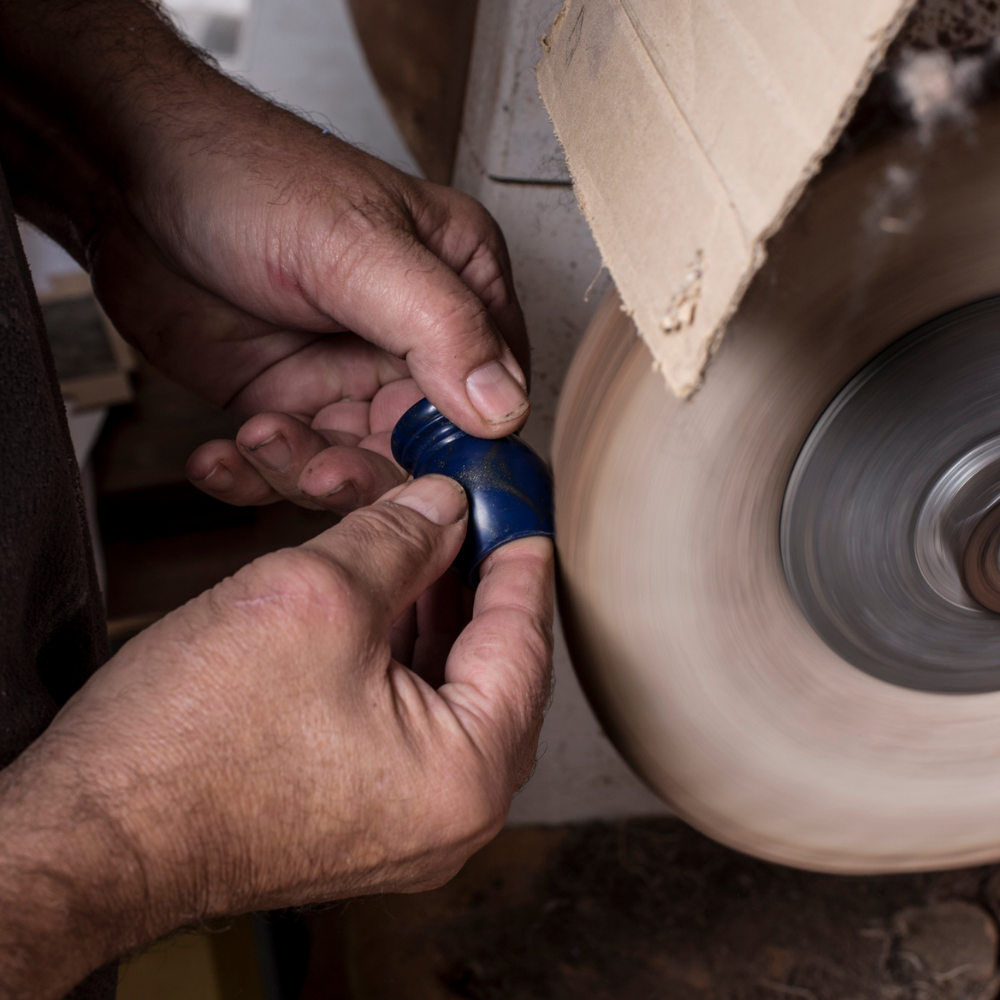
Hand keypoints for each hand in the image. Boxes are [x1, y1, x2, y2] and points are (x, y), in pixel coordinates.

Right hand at [0, 476, 553, 996]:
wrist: (91, 832)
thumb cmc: (188, 742)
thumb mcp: (317, 596)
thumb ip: (399, 539)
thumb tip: (442, 507)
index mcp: (469, 772)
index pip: (523, 639)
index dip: (520, 556)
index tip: (520, 510)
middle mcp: (452, 814)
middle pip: (493, 666)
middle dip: (474, 581)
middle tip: (469, 516)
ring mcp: (405, 822)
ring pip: (448, 689)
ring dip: (435, 612)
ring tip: (422, 544)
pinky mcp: (360, 814)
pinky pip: (407, 718)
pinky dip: (402, 654)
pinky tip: (384, 600)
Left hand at [89, 87, 529, 512]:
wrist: (132, 177)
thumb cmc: (248, 178)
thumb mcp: (358, 248)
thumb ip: (442, 327)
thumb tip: (505, 408)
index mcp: (460, 288)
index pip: (496, 394)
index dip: (468, 450)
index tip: (431, 486)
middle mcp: (412, 340)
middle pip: (424, 448)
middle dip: (370, 470)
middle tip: (323, 470)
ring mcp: (347, 374)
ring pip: (354, 465)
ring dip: (301, 471)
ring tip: (259, 437)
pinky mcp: (288, 400)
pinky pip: (288, 463)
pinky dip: (252, 474)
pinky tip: (221, 455)